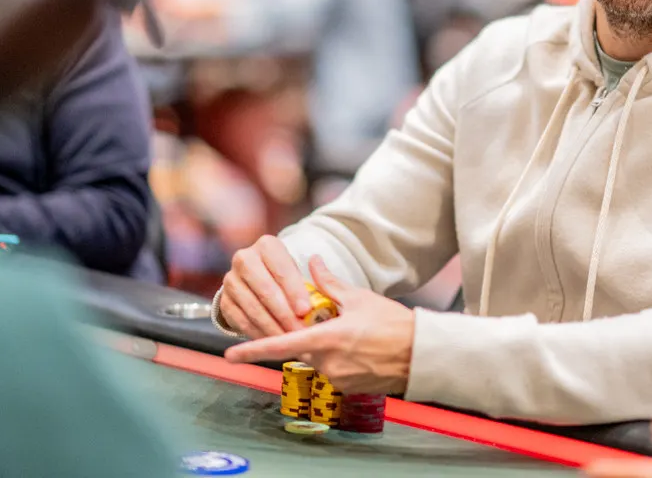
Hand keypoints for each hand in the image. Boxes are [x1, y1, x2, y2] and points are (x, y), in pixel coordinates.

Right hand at [217, 235, 314, 338]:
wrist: (256, 283)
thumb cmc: (285, 279)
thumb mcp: (300, 272)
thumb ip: (312, 276)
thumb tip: (319, 264)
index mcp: (267, 246)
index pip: (282, 268)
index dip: (294, 290)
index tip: (306, 310)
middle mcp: (244, 259)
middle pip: (265, 289)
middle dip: (284, 313)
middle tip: (299, 331)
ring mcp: (231, 280)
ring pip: (253, 308)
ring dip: (273, 327)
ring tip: (289, 341)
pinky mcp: (224, 301)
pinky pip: (242, 321)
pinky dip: (259, 334)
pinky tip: (273, 343)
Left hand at [225, 256, 414, 395]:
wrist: (421, 355)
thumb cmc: (393, 324)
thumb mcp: (359, 299)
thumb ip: (329, 283)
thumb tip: (313, 262)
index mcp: (325, 339)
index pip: (280, 345)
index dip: (252, 350)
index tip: (230, 355)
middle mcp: (327, 363)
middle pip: (299, 350)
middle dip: (303, 336)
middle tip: (328, 322)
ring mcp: (337, 379)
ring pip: (316, 360)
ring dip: (323, 347)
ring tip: (352, 334)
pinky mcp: (348, 388)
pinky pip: (332, 371)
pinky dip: (337, 359)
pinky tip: (358, 348)